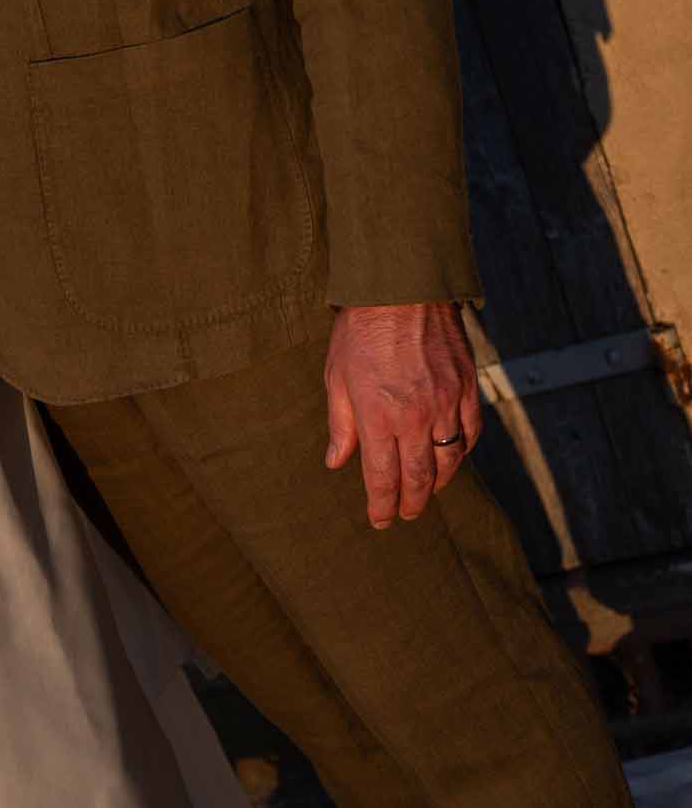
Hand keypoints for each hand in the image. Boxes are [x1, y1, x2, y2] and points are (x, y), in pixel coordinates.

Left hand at [325, 303, 482, 529]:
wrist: (404, 288)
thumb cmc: (361, 330)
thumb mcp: (336, 377)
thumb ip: (340, 425)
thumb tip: (336, 461)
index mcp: (377, 417)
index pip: (382, 478)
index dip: (382, 505)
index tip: (380, 519)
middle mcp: (415, 416)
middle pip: (418, 478)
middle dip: (410, 503)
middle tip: (404, 515)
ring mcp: (445, 403)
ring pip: (449, 460)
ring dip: (437, 482)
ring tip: (426, 492)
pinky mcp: (466, 387)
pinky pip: (470, 432)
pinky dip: (462, 452)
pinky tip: (452, 457)